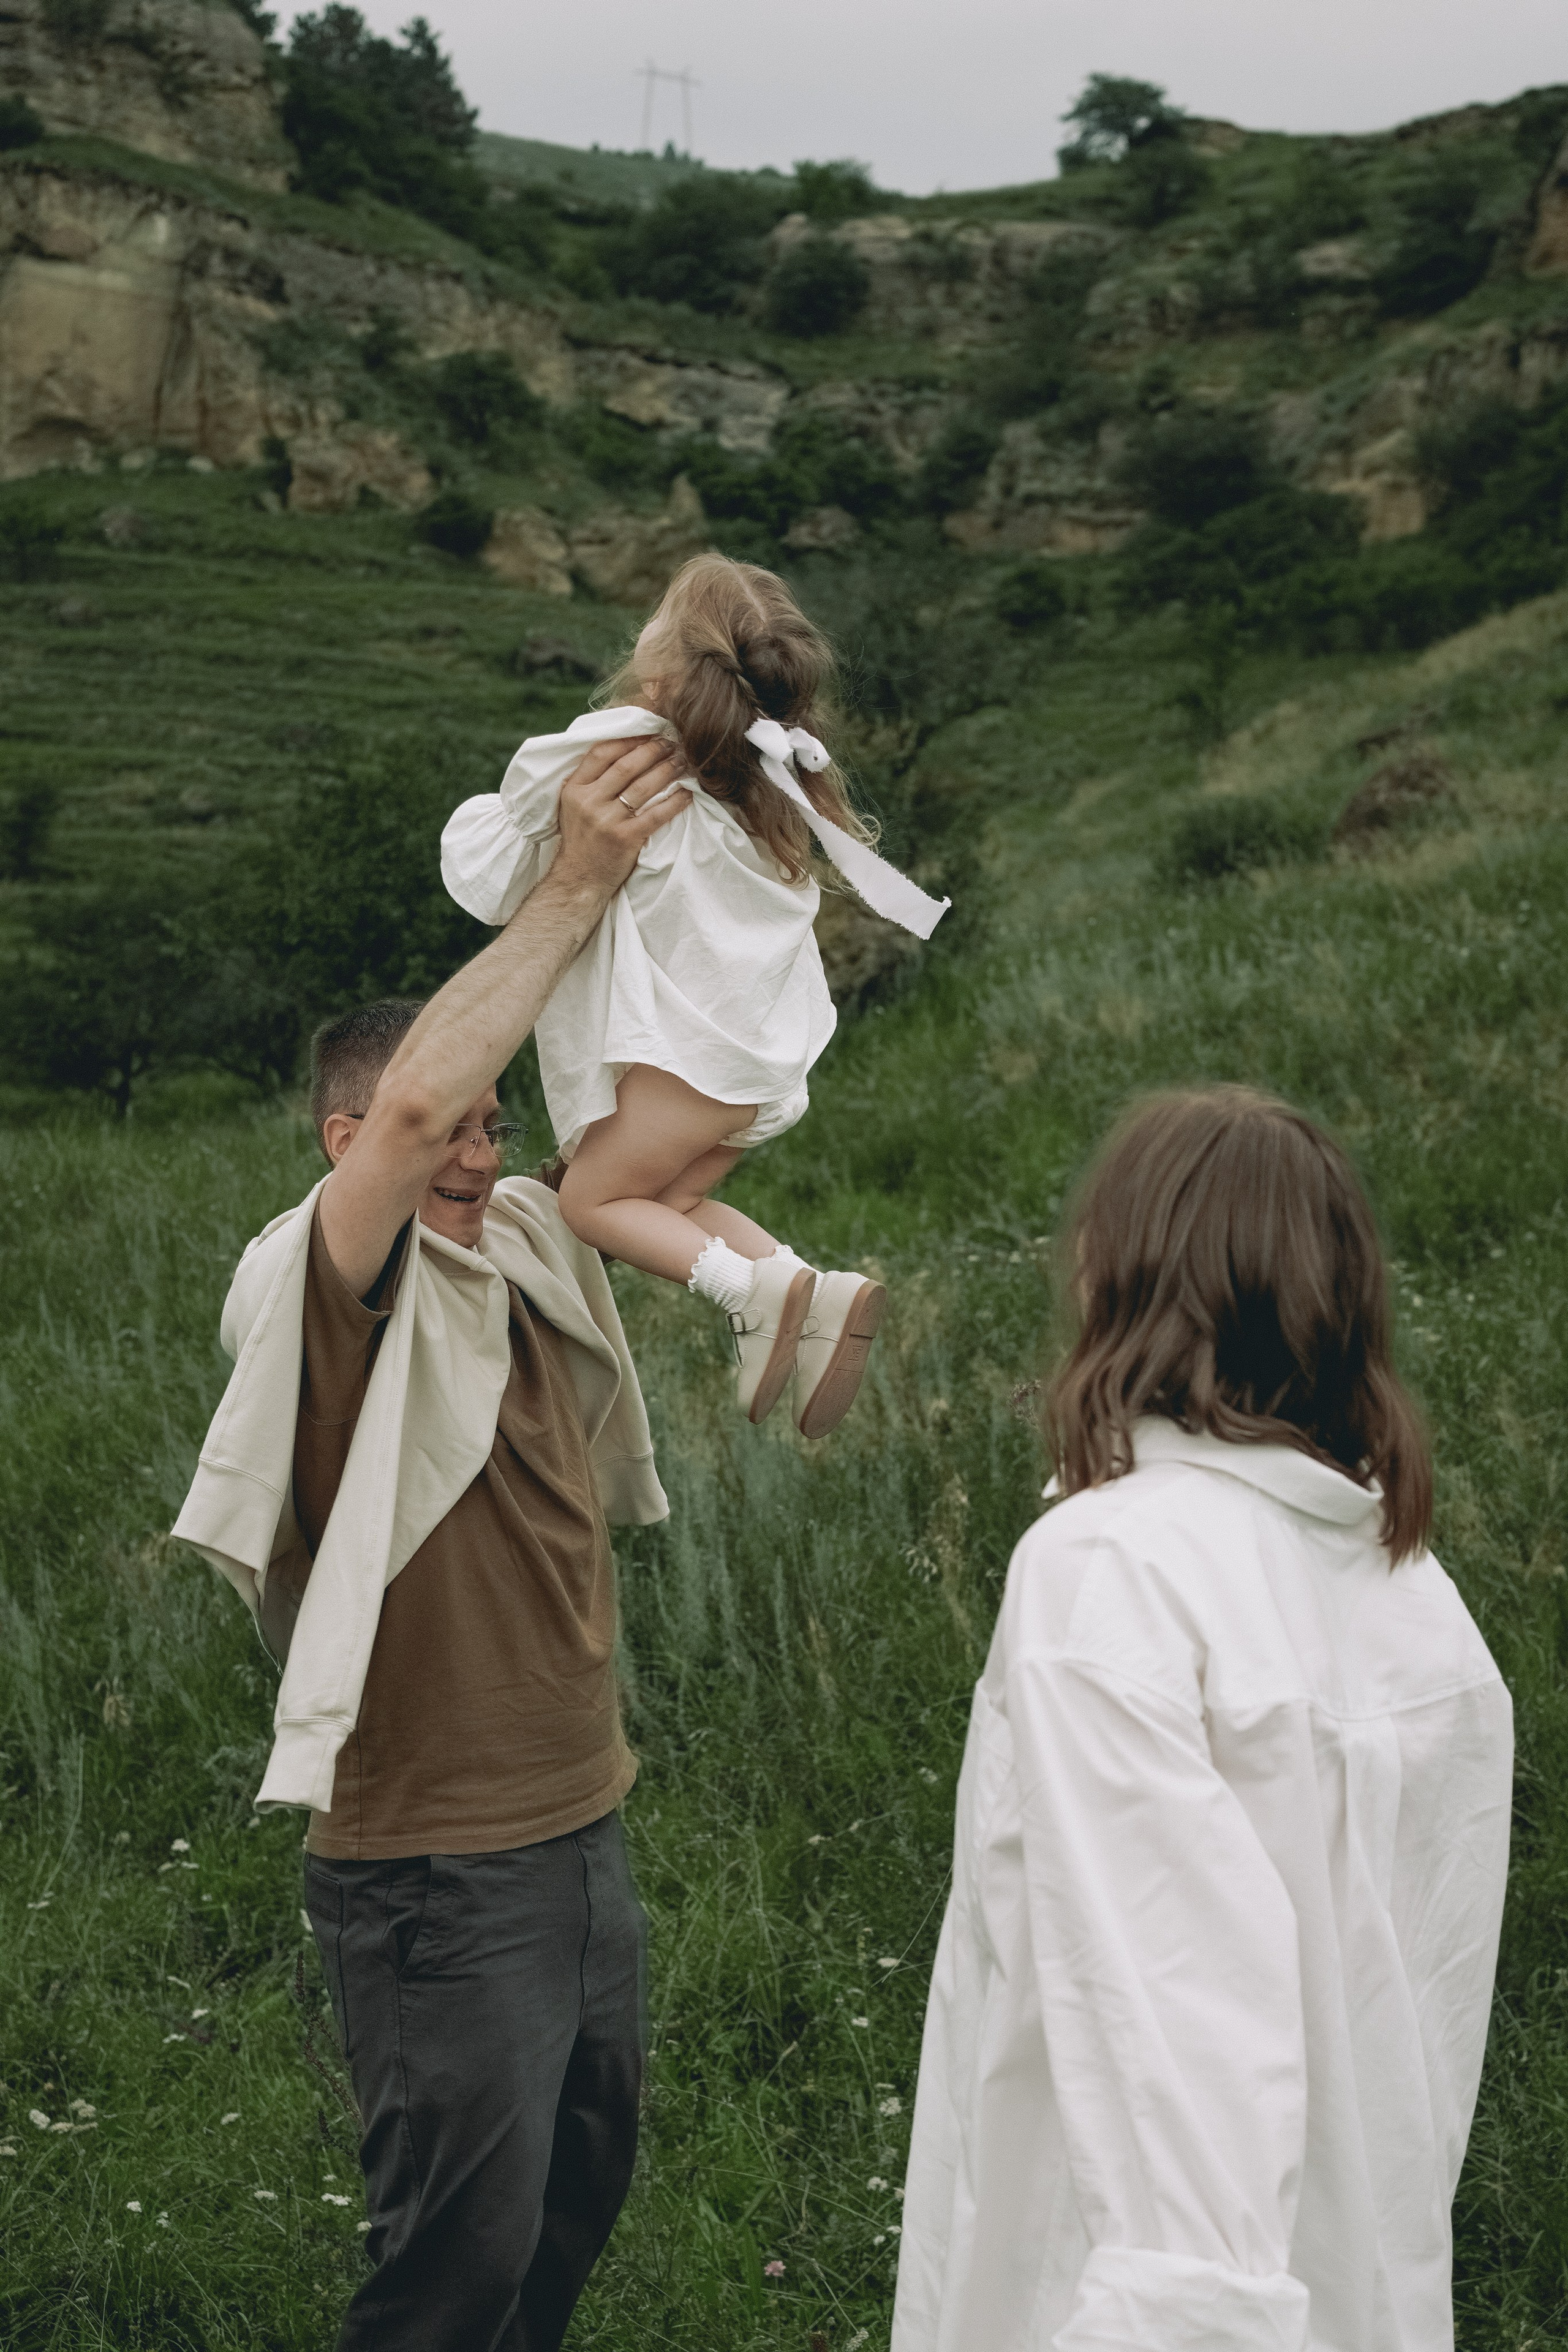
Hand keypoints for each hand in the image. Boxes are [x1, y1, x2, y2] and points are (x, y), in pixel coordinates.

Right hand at [550, 736, 690, 896]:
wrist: (579, 878)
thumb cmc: (581, 838)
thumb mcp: (573, 804)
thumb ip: (590, 779)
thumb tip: (622, 749)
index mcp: (575, 788)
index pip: (602, 752)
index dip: (628, 739)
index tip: (648, 733)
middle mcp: (589, 801)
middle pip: (626, 766)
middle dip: (653, 750)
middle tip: (672, 743)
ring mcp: (607, 820)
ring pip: (643, 787)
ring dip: (667, 771)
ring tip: (682, 761)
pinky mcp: (625, 838)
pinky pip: (656, 815)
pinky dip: (674, 802)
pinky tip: (688, 794)